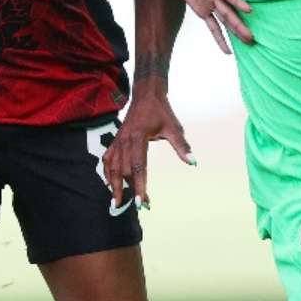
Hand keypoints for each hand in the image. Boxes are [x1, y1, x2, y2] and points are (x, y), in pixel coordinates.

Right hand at [103, 87, 193, 210]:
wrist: (146, 94)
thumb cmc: (161, 111)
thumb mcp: (174, 128)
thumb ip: (182, 146)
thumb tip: (193, 162)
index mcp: (138, 137)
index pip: (137, 167)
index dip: (139, 186)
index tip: (142, 203)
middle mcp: (125, 140)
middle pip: (123, 171)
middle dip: (129, 191)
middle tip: (139, 206)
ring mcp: (118, 140)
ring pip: (112, 167)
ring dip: (115, 185)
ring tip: (119, 202)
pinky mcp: (115, 140)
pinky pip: (108, 160)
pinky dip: (108, 173)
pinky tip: (111, 184)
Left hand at [170, 0, 253, 52]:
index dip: (237, 2)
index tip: (248, 10)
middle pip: (229, 13)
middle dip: (239, 25)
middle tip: (251, 36)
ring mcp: (211, 6)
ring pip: (225, 21)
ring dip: (235, 32)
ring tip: (248, 42)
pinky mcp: (204, 12)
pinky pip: (212, 27)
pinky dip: (219, 38)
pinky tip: (227, 50)